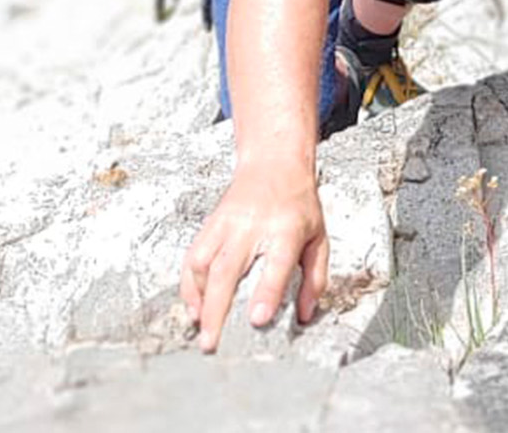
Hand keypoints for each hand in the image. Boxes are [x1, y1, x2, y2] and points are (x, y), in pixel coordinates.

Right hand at [179, 161, 329, 352]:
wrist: (273, 164)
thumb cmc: (298, 204)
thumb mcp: (319, 237)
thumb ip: (315, 278)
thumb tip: (305, 315)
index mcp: (286, 230)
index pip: (275, 265)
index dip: (266, 293)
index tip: (257, 319)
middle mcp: (252, 227)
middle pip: (228, 270)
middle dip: (217, 309)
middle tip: (212, 342)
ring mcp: (226, 224)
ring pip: (203, 264)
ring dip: (198, 299)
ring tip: (200, 329)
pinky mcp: (210, 224)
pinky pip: (192, 257)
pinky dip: (188, 284)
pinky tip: (193, 305)